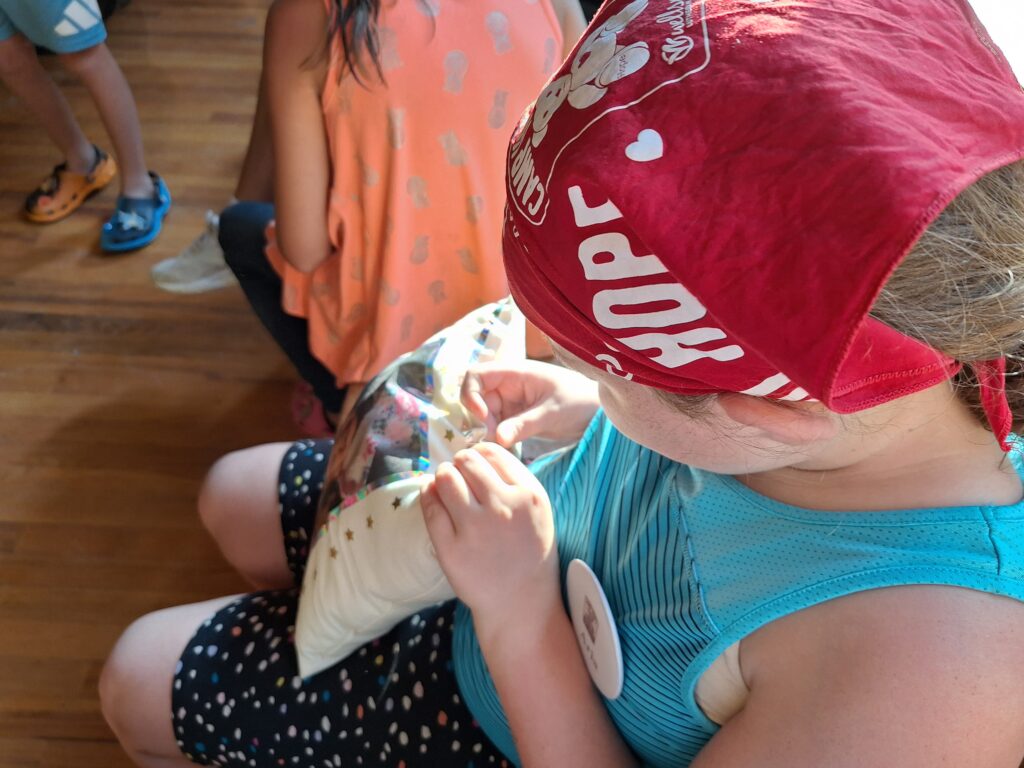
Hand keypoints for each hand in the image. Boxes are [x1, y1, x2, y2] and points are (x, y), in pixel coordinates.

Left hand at [421, 442, 560, 642]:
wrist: (522, 604)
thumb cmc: (530, 554)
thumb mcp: (537, 511)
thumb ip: (514, 481)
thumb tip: (478, 453)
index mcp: (527, 495)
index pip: (492, 452)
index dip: (477, 453)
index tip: (473, 465)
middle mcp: (502, 507)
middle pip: (467, 461)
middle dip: (458, 464)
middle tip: (457, 476)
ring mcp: (475, 529)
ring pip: (446, 478)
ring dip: (442, 477)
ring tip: (444, 486)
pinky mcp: (451, 549)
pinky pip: (430, 507)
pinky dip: (428, 495)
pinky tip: (432, 497)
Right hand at [461, 360, 599, 446]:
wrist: (599, 413)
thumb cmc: (580, 402)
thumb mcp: (552, 413)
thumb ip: (524, 424)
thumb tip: (496, 439)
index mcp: (515, 373)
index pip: (476, 375)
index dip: (471, 394)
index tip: (484, 417)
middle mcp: (509, 386)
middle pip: (477, 399)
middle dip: (481, 419)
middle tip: (497, 439)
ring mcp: (511, 403)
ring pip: (485, 416)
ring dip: (488, 431)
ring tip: (505, 446)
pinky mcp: (515, 419)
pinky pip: (497, 427)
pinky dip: (497, 438)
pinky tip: (508, 449)